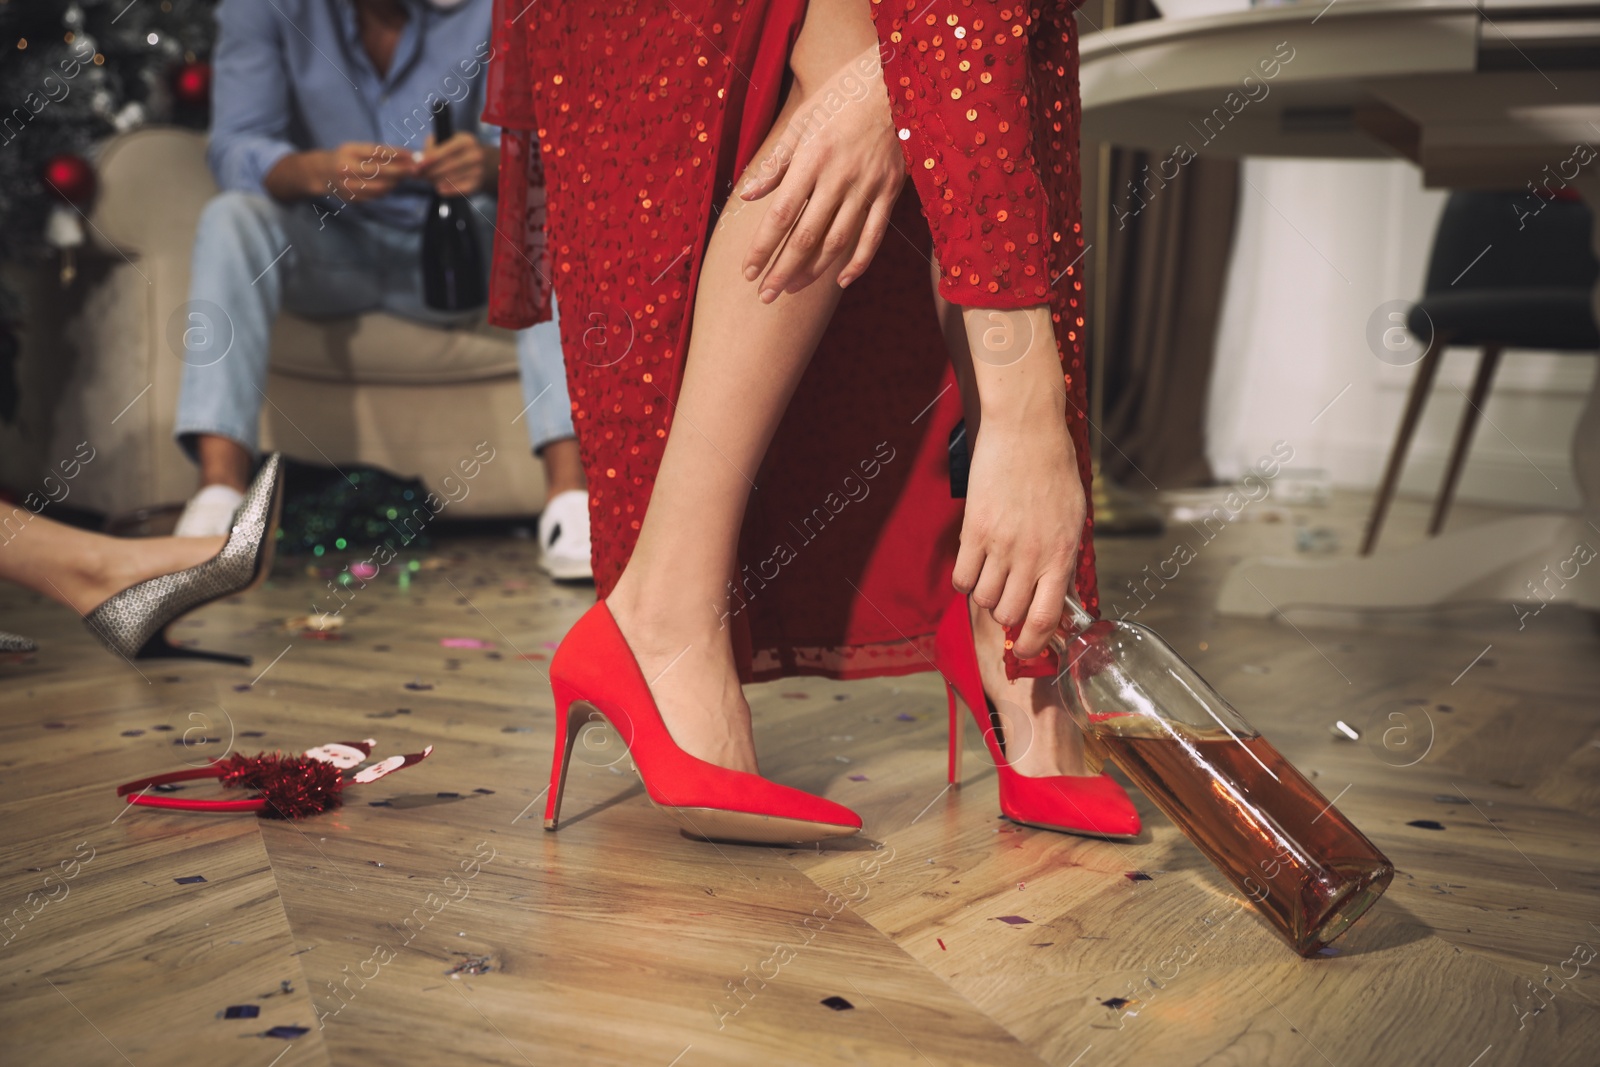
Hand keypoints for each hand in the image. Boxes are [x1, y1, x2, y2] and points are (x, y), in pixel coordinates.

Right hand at [320, 142, 415, 201]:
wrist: (322, 174)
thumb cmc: (344, 157)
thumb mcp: (355, 148)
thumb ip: (375, 152)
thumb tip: (404, 156)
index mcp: (349, 152)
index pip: (376, 152)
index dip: (396, 154)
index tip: (411, 155)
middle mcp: (347, 169)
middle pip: (380, 171)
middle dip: (400, 170)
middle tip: (414, 169)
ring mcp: (349, 186)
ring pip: (380, 186)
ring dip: (396, 182)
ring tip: (403, 176)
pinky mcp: (353, 198)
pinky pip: (376, 196)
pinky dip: (387, 190)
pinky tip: (391, 184)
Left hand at [417, 132, 497, 196]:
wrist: (485, 162)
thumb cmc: (459, 150)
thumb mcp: (448, 140)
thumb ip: (431, 146)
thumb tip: (417, 160)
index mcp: (466, 140)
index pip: (443, 152)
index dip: (428, 160)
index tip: (416, 166)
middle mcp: (474, 155)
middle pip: (444, 167)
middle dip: (429, 172)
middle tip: (418, 174)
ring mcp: (477, 171)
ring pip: (449, 179)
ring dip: (435, 181)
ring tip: (429, 179)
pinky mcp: (477, 184)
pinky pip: (457, 190)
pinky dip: (446, 190)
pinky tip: (439, 188)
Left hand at [737, 44, 903, 300]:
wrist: (894, 85)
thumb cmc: (840, 100)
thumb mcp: (801, 123)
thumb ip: (775, 163)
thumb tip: (748, 196)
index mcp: (812, 159)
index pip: (780, 214)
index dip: (762, 247)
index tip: (748, 271)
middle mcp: (838, 178)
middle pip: (806, 237)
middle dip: (782, 270)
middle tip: (765, 295)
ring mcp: (867, 188)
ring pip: (837, 242)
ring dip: (813, 272)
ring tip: (792, 288)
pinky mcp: (889, 192)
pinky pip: (873, 236)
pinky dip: (858, 262)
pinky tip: (841, 280)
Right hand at [952, 308, 1084, 659]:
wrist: (1026, 432)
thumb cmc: (1053, 469)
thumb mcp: (1072, 517)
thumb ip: (1063, 556)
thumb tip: (1057, 590)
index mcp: (1062, 554)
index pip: (1047, 617)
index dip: (1034, 642)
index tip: (1026, 649)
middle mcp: (1032, 556)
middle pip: (1009, 613)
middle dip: (1006, 614)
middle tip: (1005, 599)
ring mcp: (1001, 545)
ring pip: (984, 599)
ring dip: (985, 595)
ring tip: (989, 576)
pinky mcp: (974, 531)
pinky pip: (962, 577)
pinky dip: (964, 579)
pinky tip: (971, 565)